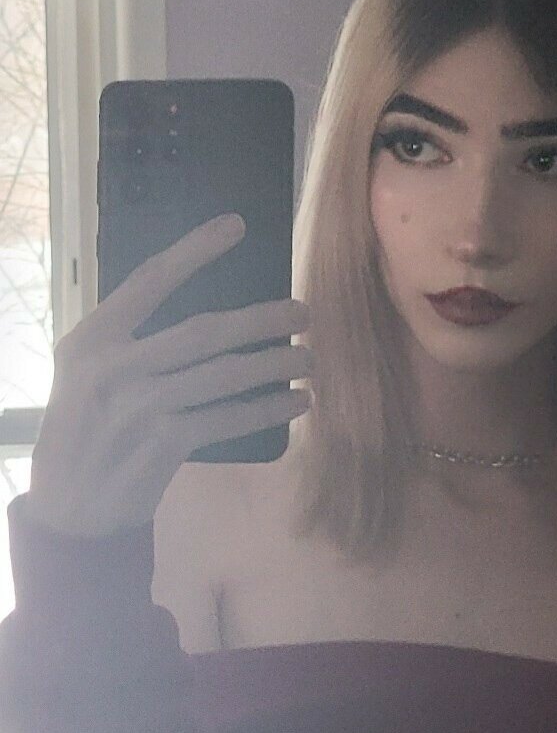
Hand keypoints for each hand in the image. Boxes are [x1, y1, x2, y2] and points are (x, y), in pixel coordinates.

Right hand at [25, 212, 312, 536]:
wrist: (70, 507)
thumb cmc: (88, 429)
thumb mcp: (89, 374)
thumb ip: (134, 342)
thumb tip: (216, 318)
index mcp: (92, 339)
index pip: (150, 280)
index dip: (195, 250)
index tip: (236, 225)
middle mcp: (114, 367)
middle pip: (205, 329)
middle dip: (263, 320)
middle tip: (305, 314)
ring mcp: (139, 406)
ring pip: (226, 373)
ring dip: (276, 365)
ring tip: (310, 360)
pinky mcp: (163, 443)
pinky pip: (230, 417)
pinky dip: (269, 408)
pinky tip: (297, 402)